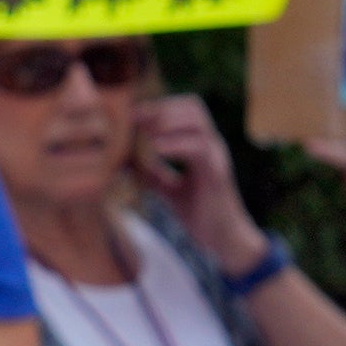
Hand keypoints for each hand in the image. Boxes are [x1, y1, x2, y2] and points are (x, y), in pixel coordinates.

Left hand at [131, 94, 263, 274]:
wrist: (223, 239)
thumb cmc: (200, 214)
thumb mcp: (169, 189)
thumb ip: (152, 174)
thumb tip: (122, 164)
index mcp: (203, 146)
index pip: (186, 108)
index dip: (159, 106)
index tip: (131, 115)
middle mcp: (213, 145)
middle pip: (192, 106)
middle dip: (160, 108)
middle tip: (134, 120)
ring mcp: (217, 157)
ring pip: (196, 121)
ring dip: (166, 122)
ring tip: (144, 133)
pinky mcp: (216, 173)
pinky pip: (197, 147)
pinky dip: (173, 144)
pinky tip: (155, 150)